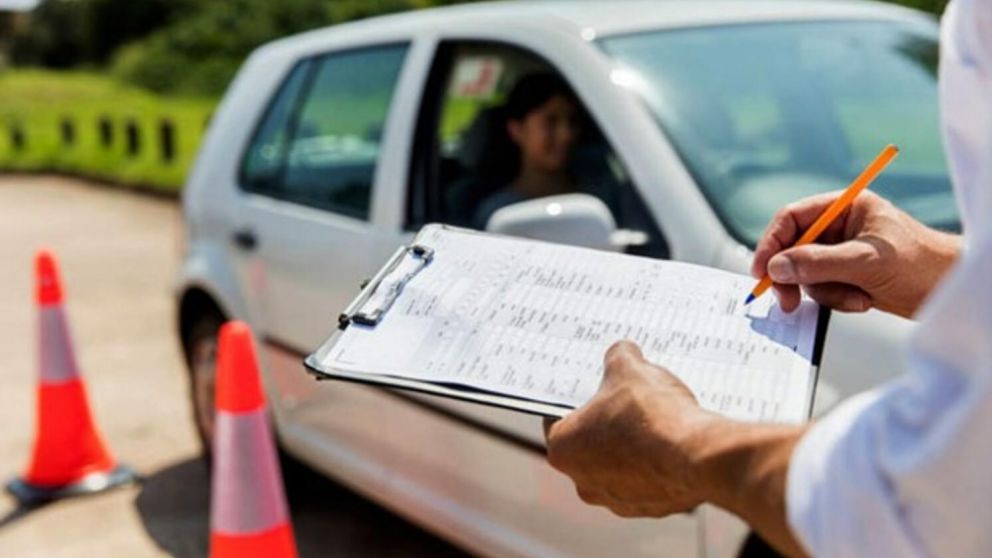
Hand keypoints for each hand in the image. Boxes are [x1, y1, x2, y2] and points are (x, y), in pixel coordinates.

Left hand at [545, 341, 809, 555]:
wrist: (697, 456)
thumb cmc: (651, 415)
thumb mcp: (629, 368)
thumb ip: (619, 356)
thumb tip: (622, 352)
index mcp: (563, 449)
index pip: (556, 419)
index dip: (576, 400)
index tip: (592, 388)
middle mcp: (583, 482)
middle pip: (589, 444)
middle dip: (607, 423)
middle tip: (627, 400)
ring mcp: (617, 501)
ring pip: (619, 465)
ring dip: (633, 445)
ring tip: (655, 420)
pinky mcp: (650, 508)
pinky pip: (648, 480)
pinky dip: (657, 463)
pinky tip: (673, 441)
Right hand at [751, 191, 960, 317]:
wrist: (950, 290)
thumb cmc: (921, 264)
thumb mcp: (865, 261)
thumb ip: (817, 262)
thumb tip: (777, 267)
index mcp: (846, 207)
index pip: (793, 218)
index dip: (772, 243)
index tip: (762, 271)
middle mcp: (840, 227)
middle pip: (794, 248)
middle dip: (794, 276)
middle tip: (787, 300)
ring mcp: (843, 252)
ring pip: (807, 274)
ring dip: (825, 292)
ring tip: (855, 298)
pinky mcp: (848, 276)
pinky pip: (823, 289)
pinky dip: (838, 300)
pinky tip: (863, 300)